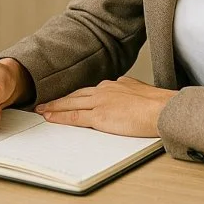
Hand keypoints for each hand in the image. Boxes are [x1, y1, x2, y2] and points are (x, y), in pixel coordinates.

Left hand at [36, 76, 176, 136]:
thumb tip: (125, 96)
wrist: (162, 108)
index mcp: (114, 85)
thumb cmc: (158, 104)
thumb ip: (128, 92)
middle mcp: (104, 90)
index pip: (90, 91)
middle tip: (45, 102)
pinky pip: (74, 117)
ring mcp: (100, 102)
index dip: (76, 95)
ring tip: (41, 109)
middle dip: (60, 99)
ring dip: (54, 107)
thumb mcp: (140, 91)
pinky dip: (59, 117)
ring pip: (70, 104)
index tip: (67, 98)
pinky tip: (49, 118)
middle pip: (76, 95)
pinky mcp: (99, 116)